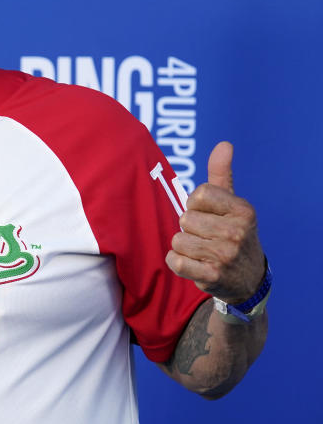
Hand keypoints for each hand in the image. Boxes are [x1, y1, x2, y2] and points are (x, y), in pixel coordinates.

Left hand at [166, 142, 264, 302]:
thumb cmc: (232, 233)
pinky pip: (175, 261)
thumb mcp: (232, 204)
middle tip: (207, 237)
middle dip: (190, 228)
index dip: (196, 205)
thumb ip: (221, 174)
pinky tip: (194, 264)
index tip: (209, 215)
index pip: (198, 194)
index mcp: (243, 210)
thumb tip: (223, 144)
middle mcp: (237, 232)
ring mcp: (226, 255)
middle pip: (185, 219)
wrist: (248, 279)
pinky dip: (178, 263)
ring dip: (184, 247)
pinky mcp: (212, 276)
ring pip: (178, 240)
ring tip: (203, 252)